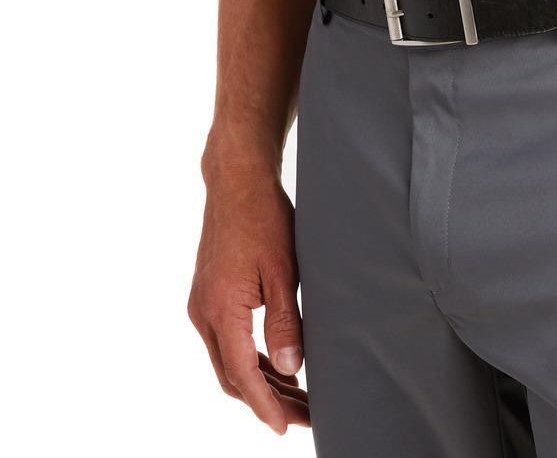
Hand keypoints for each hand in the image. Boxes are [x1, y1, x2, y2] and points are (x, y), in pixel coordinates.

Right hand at [188, 159, 309, 433]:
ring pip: (229, 360)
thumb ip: (285, 321)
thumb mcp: (283, 269)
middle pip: (233, 375)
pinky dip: (251, 358)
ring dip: (260, 381)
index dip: (264, 406)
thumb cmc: (263, 216)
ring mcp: (202, 304)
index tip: (285, 427)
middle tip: (304, 416)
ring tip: (298, 397)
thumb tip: (292, 370)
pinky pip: (227, 341)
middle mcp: (203, 312)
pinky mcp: (208, 295)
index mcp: (221, 309)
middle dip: (267, 400)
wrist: (236, 179)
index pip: (242, 375)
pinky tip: (279, 365)